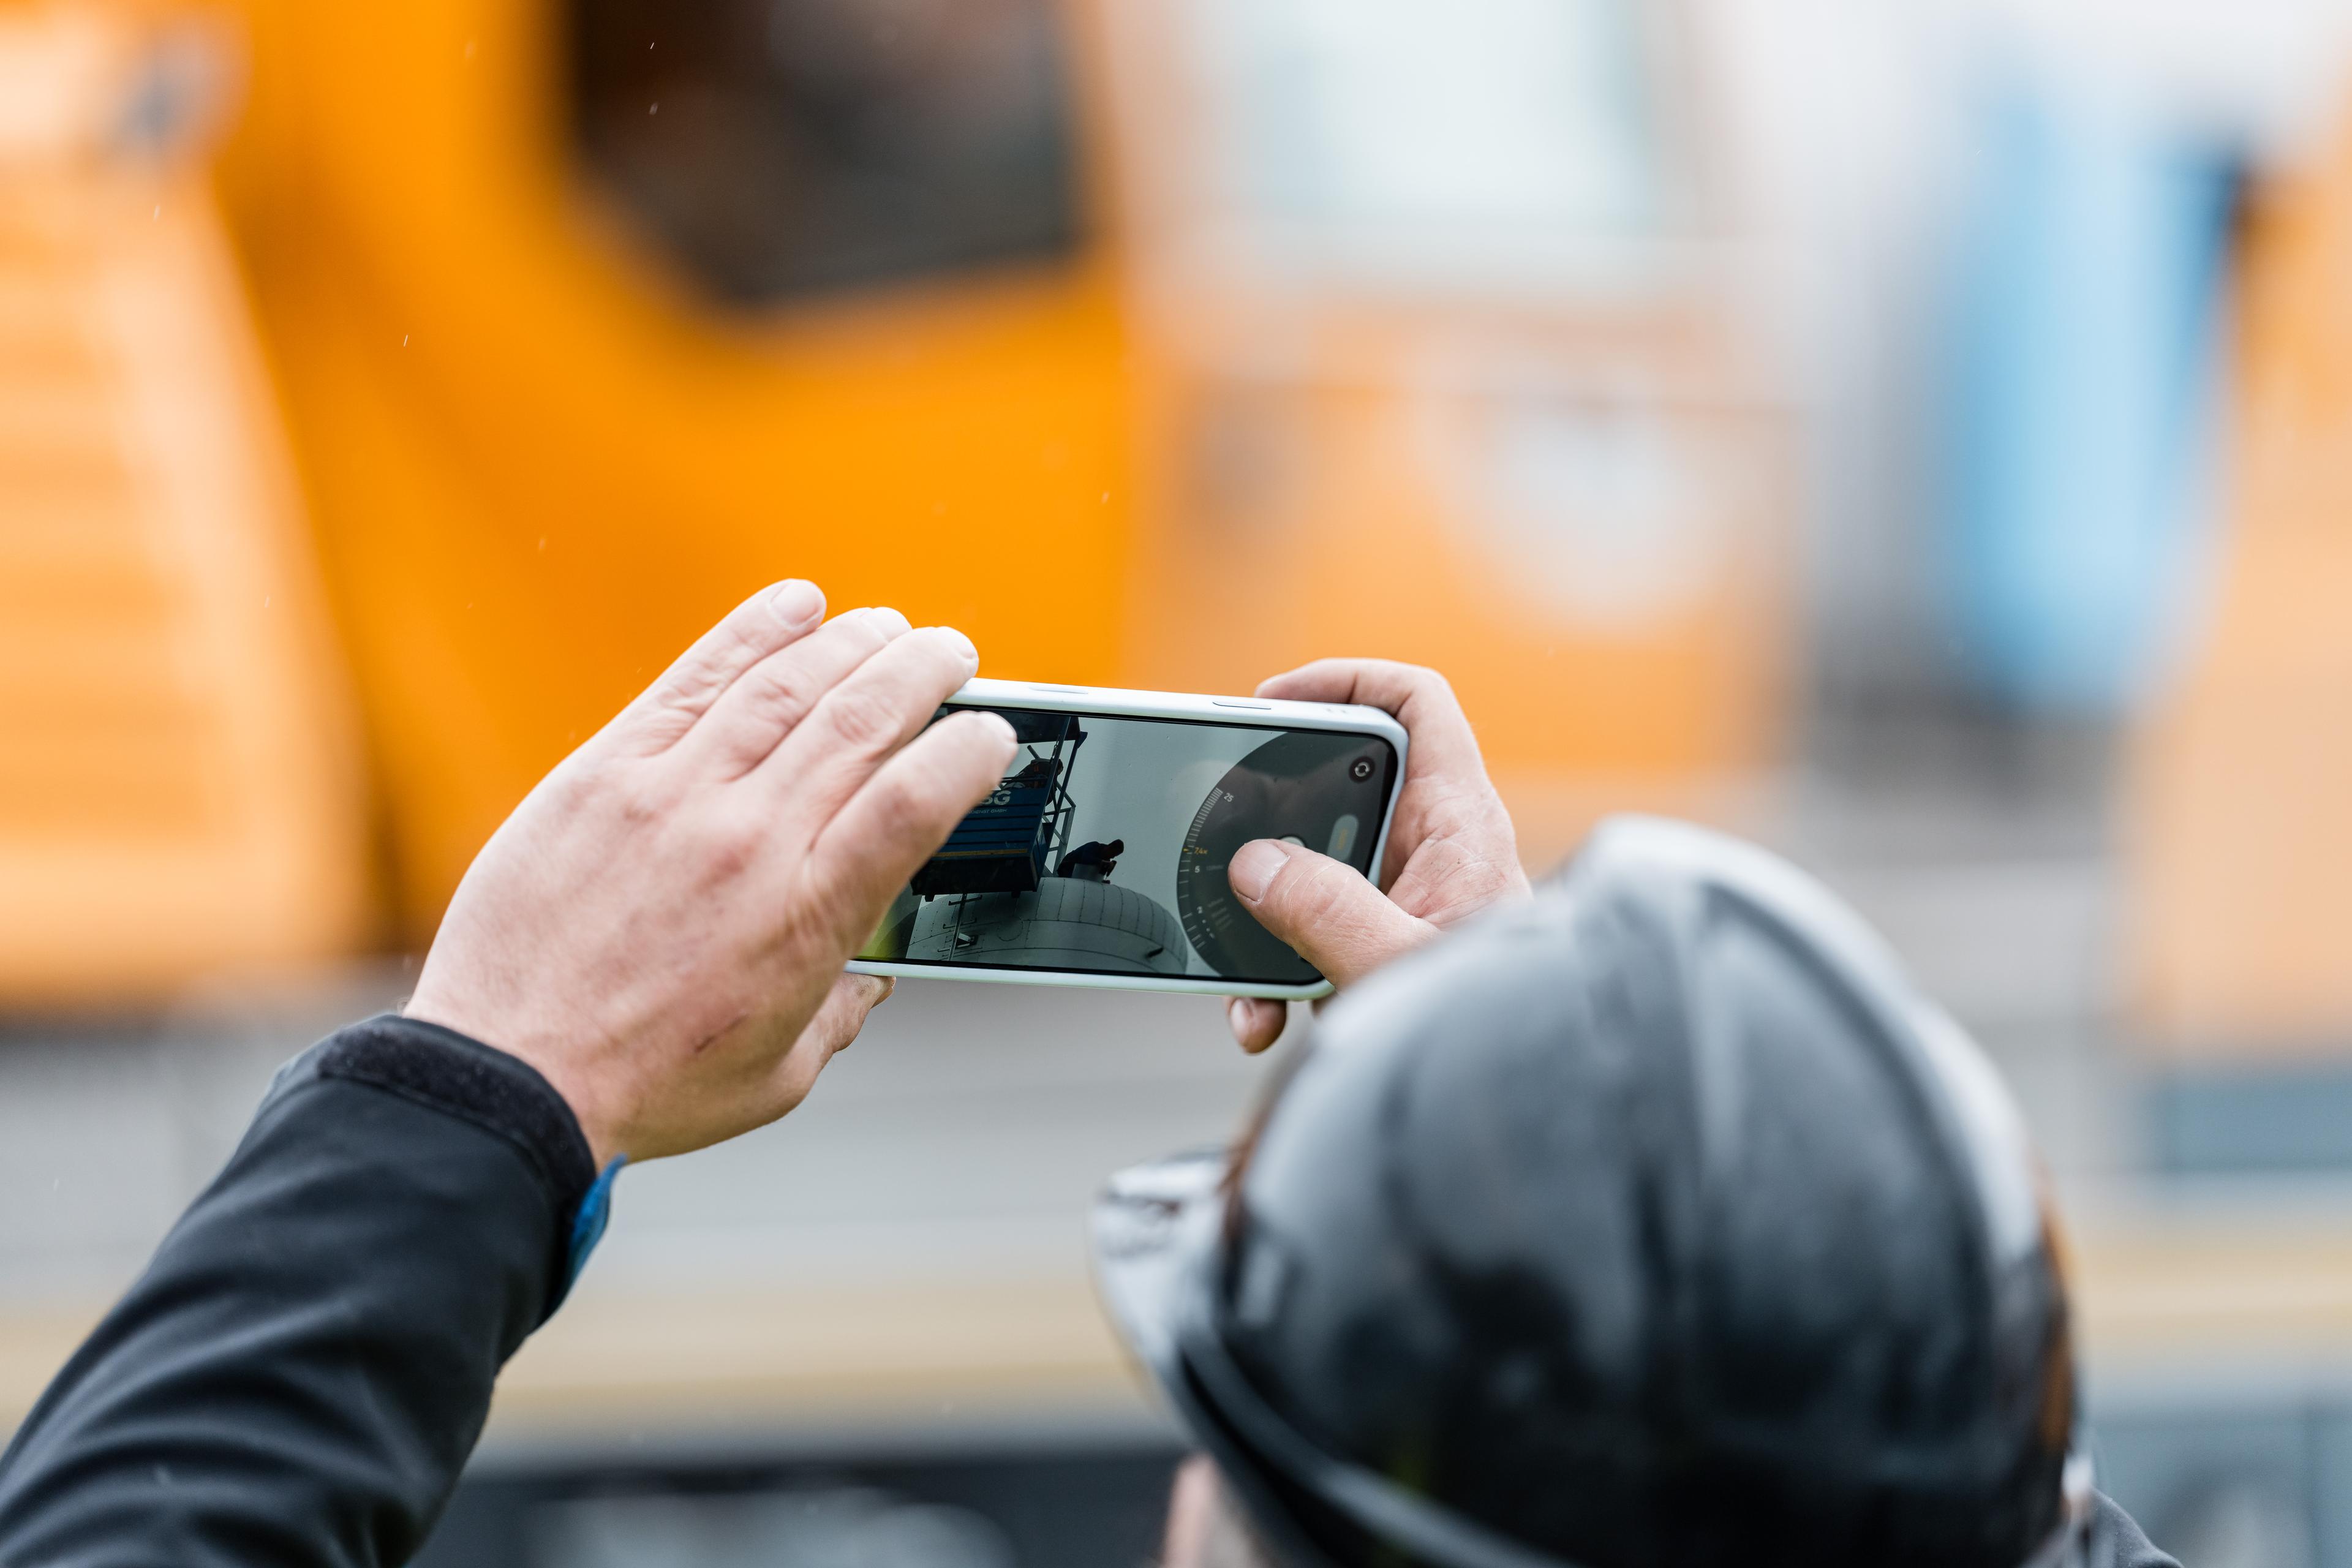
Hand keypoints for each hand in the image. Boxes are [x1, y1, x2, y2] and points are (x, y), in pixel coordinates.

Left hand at [404, 581, 1017, 1163]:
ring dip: (852, 641)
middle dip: (923, 671)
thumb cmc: (641, 1086)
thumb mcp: (780, 1073)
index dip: (968, 753)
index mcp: (806, 920)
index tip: (991, 735)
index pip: (914, 803)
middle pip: (862, 719)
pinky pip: (692, 678)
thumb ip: (840, 1013)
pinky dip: (752, 632)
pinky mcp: (604, 773)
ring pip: (786, 683)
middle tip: (951, 656)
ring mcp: (672, 797)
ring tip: (885, 627)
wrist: (506, 1076)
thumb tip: (870, 978)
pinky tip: (794, 606)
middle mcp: (748, 843)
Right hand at [1224, 661, 1529, 1051]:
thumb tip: (1258, 866)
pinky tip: (1261, 1022)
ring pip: (1314, 874)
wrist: (1522, 1111)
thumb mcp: (1397, 966)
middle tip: (1221, 835)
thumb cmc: (1495, 1038)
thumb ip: (1326, 910)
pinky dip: (1274, 977)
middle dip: (1272, 820)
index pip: (1417, 704)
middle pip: (1342, 788)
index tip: (1275, 701)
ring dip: (1262, 920)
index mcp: (1459, 826)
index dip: (1347, 679)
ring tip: (1236, 970)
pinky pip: (1312, 941)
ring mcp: (1405, 906)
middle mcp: (1435, 854)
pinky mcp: (1381, 956)